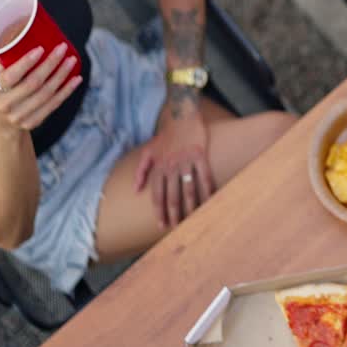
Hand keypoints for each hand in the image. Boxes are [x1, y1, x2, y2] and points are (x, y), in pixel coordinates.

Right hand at [0, 43, 82, 131]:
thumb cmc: (0, 91)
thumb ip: (6, 60)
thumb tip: (21, 33)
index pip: (11, 76)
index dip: (27, 62)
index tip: (41, 48)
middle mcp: (6, 104)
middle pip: (33, 84)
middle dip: (50, 64)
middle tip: (62, 48)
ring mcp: (21, 116)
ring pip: (47, 94)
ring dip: (62, 76)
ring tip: (72, 60)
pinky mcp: (34, 122)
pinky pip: (54, 104)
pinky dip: (67, 90)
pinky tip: (77, 78)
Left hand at [134, 109, 214, 228]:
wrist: (181, 117)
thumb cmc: (165, 137)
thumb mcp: (148, 152)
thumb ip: (140, 172)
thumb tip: (135, 191)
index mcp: (158, 167)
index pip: (157, 194)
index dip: (159, 211)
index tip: (161, 224)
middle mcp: (171, 166)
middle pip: (172, 195)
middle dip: (174, 213)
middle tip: (177, 228)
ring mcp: (186, 161)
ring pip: (188, 189)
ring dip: (190, 206)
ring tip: (192, 219)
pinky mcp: (200, 156)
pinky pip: (205, 176)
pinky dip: (208, 189)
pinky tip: (210, 201)